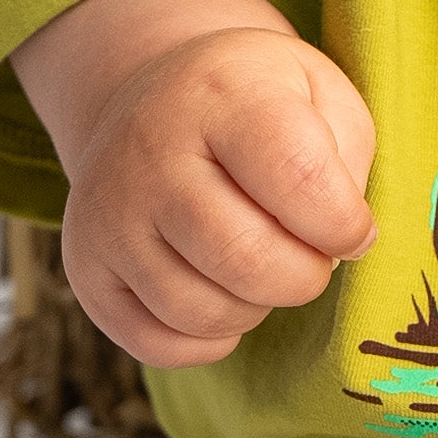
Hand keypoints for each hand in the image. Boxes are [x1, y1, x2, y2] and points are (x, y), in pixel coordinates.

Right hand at [14, 0, 376, 369]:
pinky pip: (158, 345)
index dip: (345, 224)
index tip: (353, 229)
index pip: (299, 177)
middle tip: (311, 258)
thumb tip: (341, 243)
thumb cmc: (259, 105)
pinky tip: (221, 293)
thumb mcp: (321, 93)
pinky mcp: (85, 268)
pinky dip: (207, 340)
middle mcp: (151, 151)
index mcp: (223, 93)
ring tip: (261, 266)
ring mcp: (108, 213)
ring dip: (256, 307)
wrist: (155, 98)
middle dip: (305, 277)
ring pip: (202, 311)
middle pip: (246, 258)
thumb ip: (347, 159)